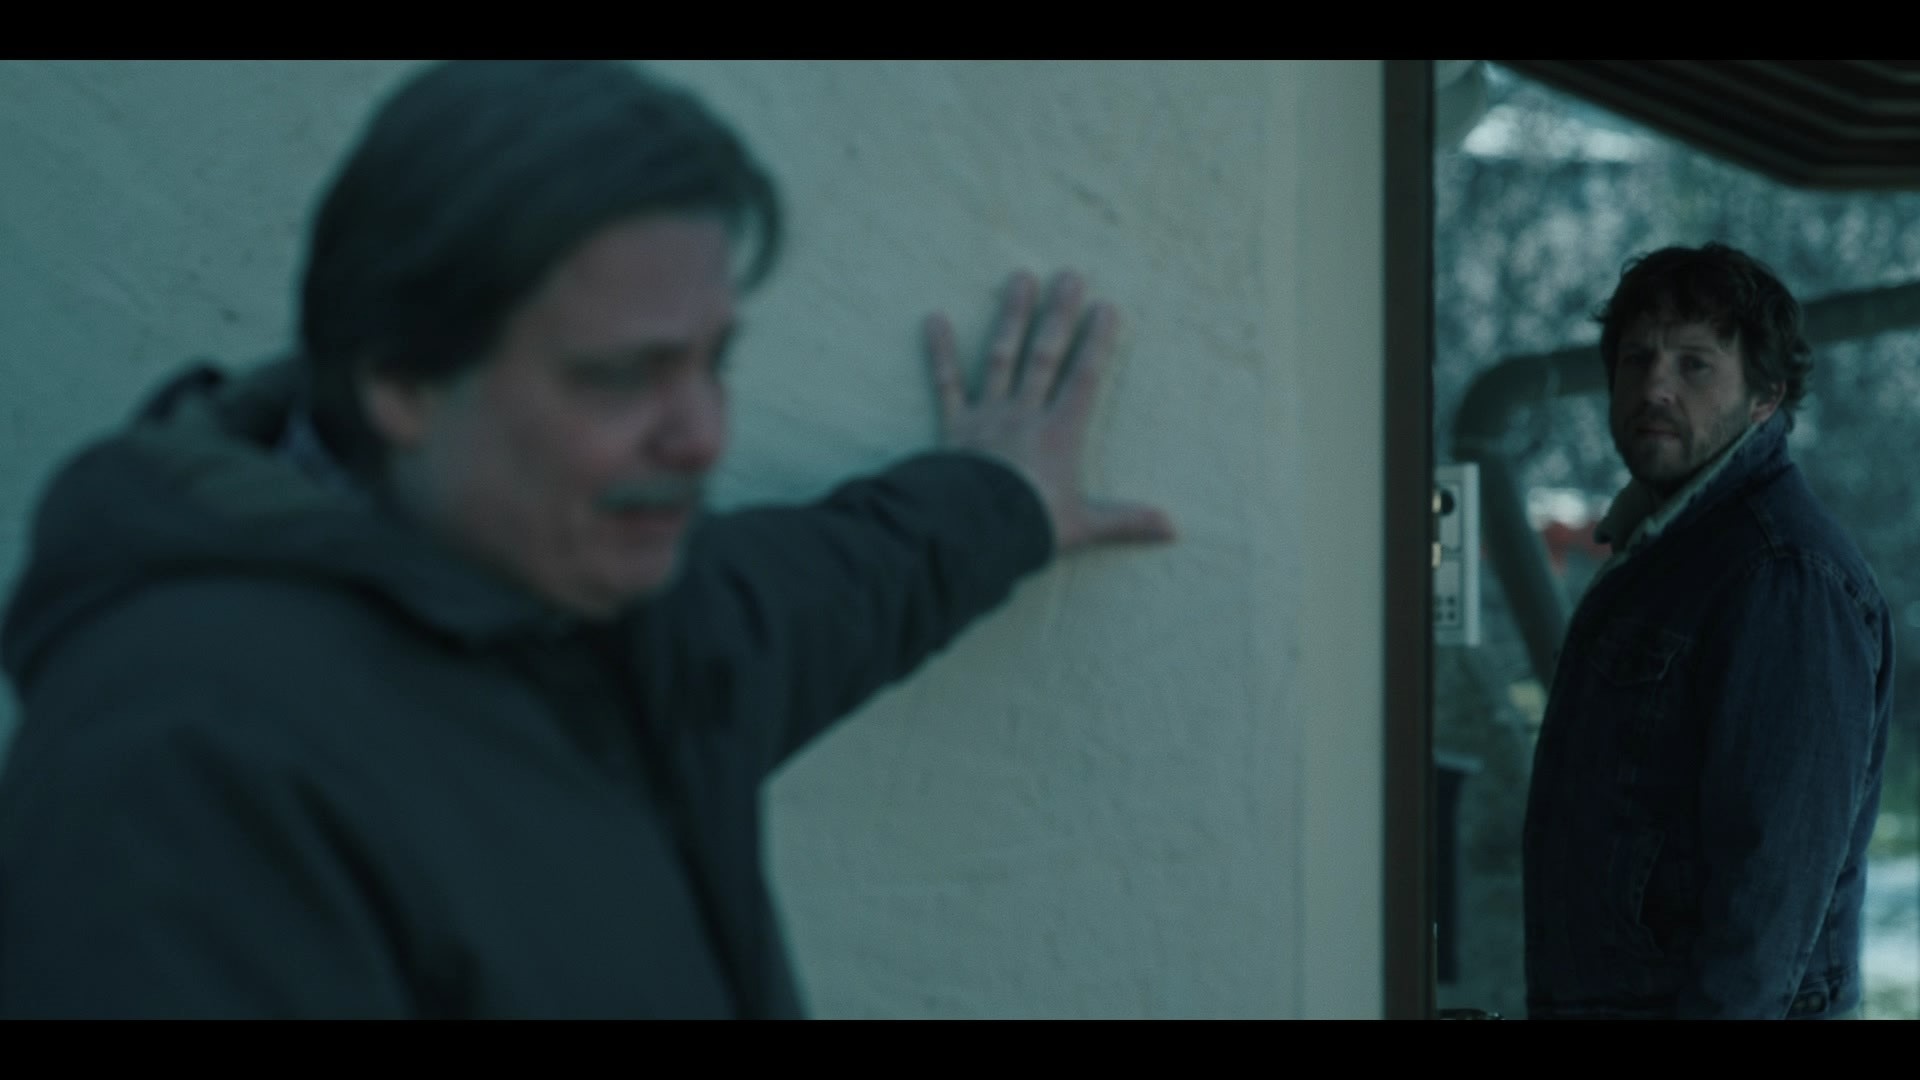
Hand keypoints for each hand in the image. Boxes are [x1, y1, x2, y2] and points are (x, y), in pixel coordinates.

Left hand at [926, 270, 1175, 555]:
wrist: (971, 532)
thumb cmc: (1029, 528)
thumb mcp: (1083, 526)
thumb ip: (1126, 520)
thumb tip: (1173, 529)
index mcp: (1059, 434)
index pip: (1083, 378)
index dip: (1097, 342)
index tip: (1107, 307)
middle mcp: (1024, 414)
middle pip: (1045, 356)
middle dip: (1059, 315)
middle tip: (1069, 275)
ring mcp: (987, 416)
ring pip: (1002, 358)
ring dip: (1011, 317)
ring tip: (1020, 278)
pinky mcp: (954, 427)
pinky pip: (945, 383)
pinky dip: (939, 351)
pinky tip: (934, 317)